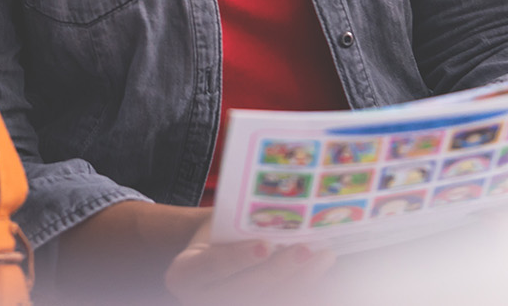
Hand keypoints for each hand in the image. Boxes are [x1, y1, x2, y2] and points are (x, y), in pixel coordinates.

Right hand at [164, 217, 333, 304]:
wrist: (213, 255)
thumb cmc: (218, 232)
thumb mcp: (216, 223)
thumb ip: (238, 223)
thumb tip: (279, 211)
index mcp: (183, 274)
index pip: (211, 265)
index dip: (238, 257)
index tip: (264, 245)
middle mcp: (199, 300)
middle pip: (243, 290)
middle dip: (279, 270)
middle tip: (306, 249)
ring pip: (266, 303)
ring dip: (300, 282)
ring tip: (323, 257)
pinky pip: (279, 304)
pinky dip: (304, 292)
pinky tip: (325, 279)